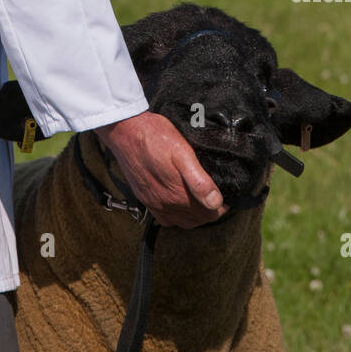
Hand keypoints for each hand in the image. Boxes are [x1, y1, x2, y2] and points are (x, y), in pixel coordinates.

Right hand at [94, 110, 227, 227]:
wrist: (125, 130)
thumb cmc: (154, 136)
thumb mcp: (182, 152)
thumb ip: (198, 180)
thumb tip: (215, 202)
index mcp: (177, 195)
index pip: (208, 214)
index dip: (220, 208)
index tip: (225, 197)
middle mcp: (165, 204)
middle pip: (195, 220)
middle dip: (209, 212)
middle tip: (216, 199)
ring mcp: (153, 202)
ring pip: (181, 221)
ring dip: (194, 216)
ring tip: (201, 203)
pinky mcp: (144, 197)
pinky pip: (163, 218)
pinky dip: (176, 217)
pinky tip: (178, 205)